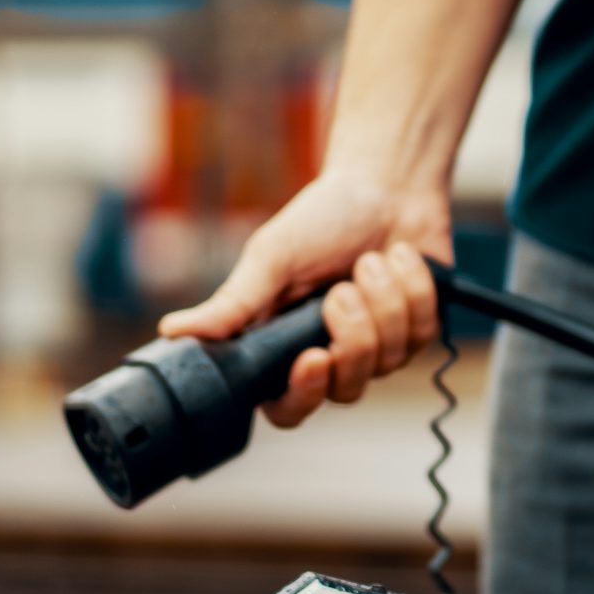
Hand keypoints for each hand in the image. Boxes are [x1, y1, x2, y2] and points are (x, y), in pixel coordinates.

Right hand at [158, 171, 451, 428]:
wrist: (385, 185)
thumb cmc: (322, 218)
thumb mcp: (271, 256)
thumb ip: (233, 302)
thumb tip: (172, 332)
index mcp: (286, 348)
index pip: (288, 408)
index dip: (302, 394)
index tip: (313, 358)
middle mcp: (332, 357)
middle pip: (345, 389)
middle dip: (351, 337)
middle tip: (343, 291)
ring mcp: (379, 349)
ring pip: (388, 360)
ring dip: (382, 300)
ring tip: (370, 260)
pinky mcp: (418, 331)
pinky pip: (421, 331)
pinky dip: (411, 286)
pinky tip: (400, 257)